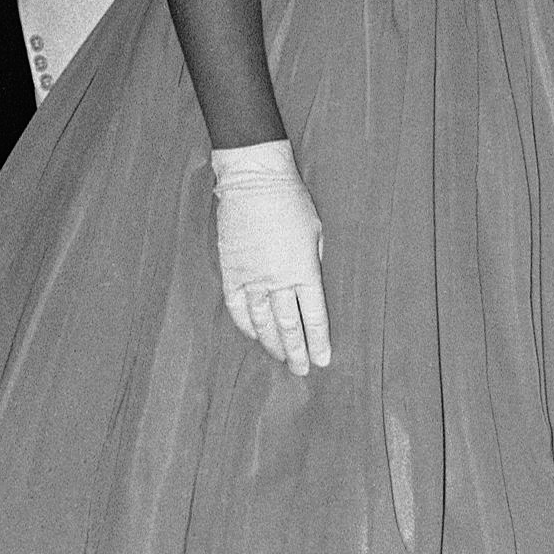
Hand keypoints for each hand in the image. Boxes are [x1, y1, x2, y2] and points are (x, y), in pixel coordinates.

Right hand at [210, 140, 331, 374]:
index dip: (319, 342)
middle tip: (303, 371)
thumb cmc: (293, 204)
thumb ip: (316, 264)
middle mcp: (278, 280)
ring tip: (282, 360)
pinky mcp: (230, 271)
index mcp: (305, 272)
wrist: (254, 183)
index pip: (314, 317)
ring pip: (261, 322)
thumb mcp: (318, 234)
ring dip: (273, 344)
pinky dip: (246, 325)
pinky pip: (236, 306)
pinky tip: (255, 336)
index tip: (324, 360)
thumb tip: (313, 288)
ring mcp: (251, 277)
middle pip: (288, 326)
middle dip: (297, 352)